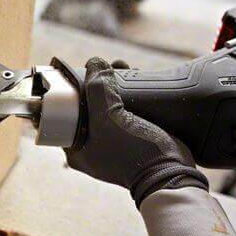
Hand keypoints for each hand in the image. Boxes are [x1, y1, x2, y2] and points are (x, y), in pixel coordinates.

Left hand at [65, 57, 207, 206]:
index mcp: (76, 149)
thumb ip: (98, 88)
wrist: (172, 173)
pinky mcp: (132, 136)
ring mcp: (112, 142)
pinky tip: (136, 78)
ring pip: (107, 105)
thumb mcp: (109, 118)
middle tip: (104, 66)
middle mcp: (91, 146)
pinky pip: (125, 110)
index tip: (78, 71)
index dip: (69, 90)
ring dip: (113, 85)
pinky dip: (129, 93)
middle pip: (86, 106)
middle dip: (95, 83)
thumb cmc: (135, 152)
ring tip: (121, 66)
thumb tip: (94, 62)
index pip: (62, 113)